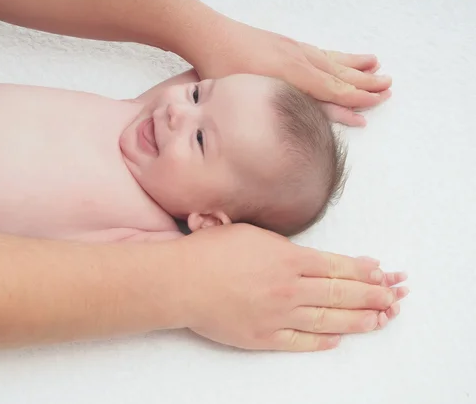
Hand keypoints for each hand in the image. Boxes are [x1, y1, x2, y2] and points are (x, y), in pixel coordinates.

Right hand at [177, 224, 407, 351]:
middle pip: (341, 294)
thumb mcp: (250, 234)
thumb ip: (284, 246)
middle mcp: (289, 289)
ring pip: (328, 320)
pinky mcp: (262, 337)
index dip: (363, 270)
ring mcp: (278, 316)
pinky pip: (300, 341)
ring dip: (358, 321)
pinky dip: (321, 341)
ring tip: (379, 321)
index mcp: (287, 259)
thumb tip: (308, 256)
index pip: (337, 266)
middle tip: (395, 298)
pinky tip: (336, 339)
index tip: (381, 273)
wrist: (180, 281)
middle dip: (373, 295)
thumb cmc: (209, 251)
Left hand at [190, 18, 391, 113]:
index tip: (376, 104)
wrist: (209, 36)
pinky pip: (319, 51)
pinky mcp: (286, 44)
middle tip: (389, 85)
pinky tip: (341, 57)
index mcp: (293, 75)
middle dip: (365, 82)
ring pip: (332, 59)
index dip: (356, 99)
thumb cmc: (223, 70)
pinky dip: (335, 55)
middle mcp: (299, 60)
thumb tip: (302, 124)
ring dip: (355, 66)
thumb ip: (280, 107)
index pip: (332, 90)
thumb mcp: (251, 95)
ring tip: (377, 65)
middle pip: (339, 74)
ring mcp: (294, 50)